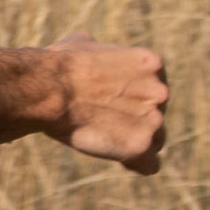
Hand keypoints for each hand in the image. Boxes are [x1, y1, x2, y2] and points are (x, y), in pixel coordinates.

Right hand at [49, 35, 168, 173]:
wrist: (49, 89)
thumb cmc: (59, 66)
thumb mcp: (81, 44)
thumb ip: (97, 50)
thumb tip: (87, 44)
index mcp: (151, 64)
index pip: (155, 90)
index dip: (132, 101)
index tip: (111, 105)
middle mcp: (160, 90)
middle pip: (157, 116)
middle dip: (134, 122)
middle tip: (104, 123)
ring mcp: (154, 119)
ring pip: (155, 141)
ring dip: (133, 143)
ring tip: (104, 139)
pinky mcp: (141, 146)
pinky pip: (149, 165)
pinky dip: (134, 163)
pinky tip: (118, 158)